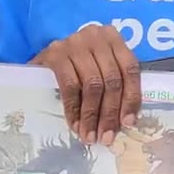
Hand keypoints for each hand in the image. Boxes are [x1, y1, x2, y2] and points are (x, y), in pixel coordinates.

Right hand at [29, 24, 141, 145]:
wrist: (43, 58)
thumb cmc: (77, 64)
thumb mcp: (99, 66)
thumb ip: (114, 83)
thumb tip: (127, 120)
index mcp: (113, 37)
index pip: (130, 69)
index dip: (131, 98)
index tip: (127, 123)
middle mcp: (95, 36)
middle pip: (111, 80)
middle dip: (110, 113)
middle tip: (106, 137)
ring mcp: (74, 43)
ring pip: (92, 85)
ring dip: (92, 115)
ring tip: (90, 135)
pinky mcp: (55, 54)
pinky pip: (70, 87)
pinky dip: (74, 109)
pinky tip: (75, 124)